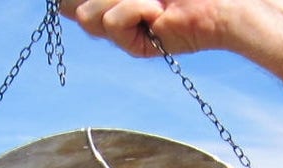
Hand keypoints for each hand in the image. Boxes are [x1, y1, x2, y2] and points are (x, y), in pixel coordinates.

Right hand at [59, 0, 232, 57]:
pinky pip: (113, 22)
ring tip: (152, 0)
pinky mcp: (135, 48)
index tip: (85, 0)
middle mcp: (112, 13)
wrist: (218, 3)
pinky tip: (158, 12)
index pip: (70, 1)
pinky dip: (136, 8)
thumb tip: (64, 2)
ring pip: (89, 15)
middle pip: (72, 7)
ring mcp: (122, 33)